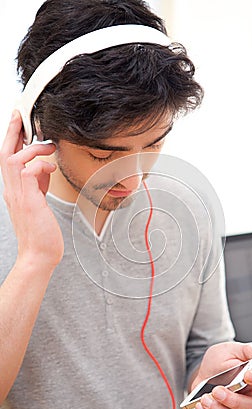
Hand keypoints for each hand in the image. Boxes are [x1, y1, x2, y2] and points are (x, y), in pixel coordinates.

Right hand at [0, 110, 63, 268]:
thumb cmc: (41, 232)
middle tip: (19, 114)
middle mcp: (11, 190)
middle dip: (12, 131)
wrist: (40, 255)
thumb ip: (39, 183)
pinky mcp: (29, 200)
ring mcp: (18, 195)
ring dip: (32, 148)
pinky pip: (29, 171)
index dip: (12, 138)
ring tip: (48, 147)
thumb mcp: (39, 201)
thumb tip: (45, 166)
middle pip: (4, 153)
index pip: (8, 158)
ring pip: (13, 158)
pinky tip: (51, 168)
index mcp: (14, 189)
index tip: (18, 122)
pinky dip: (41, 165)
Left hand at [192, 341, 251, 408]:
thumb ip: (246, 349)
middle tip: (217, 390)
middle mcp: (246, 395)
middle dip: (234, 401)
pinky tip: (201, 406)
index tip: (247, 375)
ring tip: (205, 398)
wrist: (202, 370)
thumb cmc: (219, 360)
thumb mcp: (230, 349)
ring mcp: (235, 408)